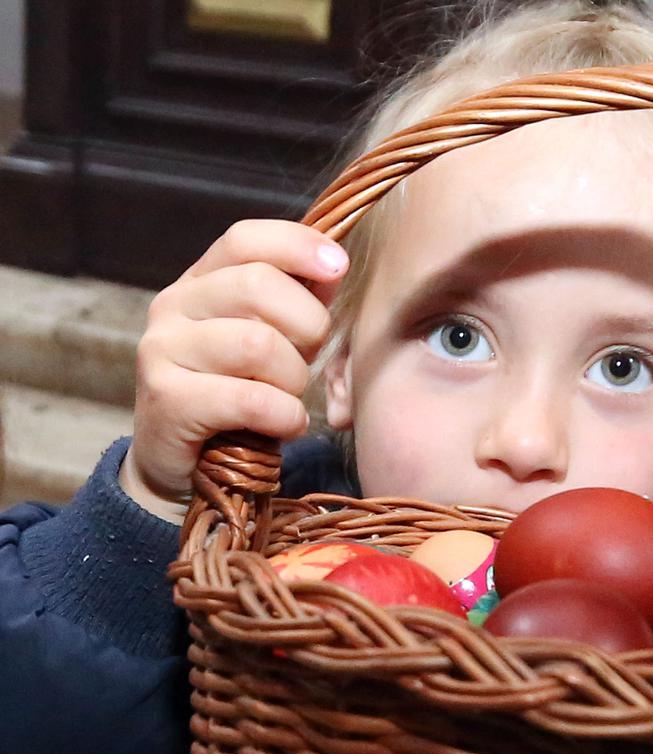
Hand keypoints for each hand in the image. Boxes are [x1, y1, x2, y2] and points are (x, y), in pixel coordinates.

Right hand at [120, 220, 347, 522]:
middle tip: (308, 360)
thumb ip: (299, 300)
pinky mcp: (165, 399)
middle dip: (307, 326)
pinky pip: (249, 399)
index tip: (339, 267)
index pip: (245, 239)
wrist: (183, 464)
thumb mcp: (272, 339)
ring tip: (288, 398)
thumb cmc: (239, 394)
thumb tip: (333, 263)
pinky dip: (284, 416)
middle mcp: (173, 306)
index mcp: (201, 281)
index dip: (297, 245)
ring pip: (258, 344)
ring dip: (293, 378)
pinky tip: (284, 425)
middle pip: (258, 286)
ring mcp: (162, 350)